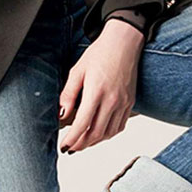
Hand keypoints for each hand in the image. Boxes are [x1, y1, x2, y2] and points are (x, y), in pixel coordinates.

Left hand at [59, 21, 143, 152]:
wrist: (124, 43)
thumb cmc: (100, 53)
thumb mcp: (77, 71)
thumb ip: (68, 95)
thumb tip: (61, 115)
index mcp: (97, 92)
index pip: (82, 124)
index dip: (72, 139)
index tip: (64, 146)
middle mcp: (112, 100)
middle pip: (96, 133)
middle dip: (81, 145)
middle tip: (71, 148)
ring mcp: (124, 103)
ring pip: (109, 133)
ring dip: (94, 142)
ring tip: (82, 143)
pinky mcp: (130, 103)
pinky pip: (120, 126)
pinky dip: (108, 134)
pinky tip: (99, 134)